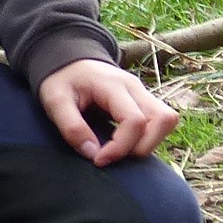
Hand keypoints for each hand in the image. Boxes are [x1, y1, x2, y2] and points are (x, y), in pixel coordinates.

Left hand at [39, 59, 179, 166]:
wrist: (69, 61)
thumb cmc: (62, 80)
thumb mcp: (55, 101)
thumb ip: (71, 127)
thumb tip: (93, 153)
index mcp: (113, 85)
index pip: (135, 120)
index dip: (121, 147)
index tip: (99, 160)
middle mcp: (135, 87)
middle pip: (163, 119)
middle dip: (143, 148)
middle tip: (114, 157)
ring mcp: (142, 93)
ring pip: (168, 120)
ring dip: (151, 143)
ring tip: (123, 152)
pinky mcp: (144, 101)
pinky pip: (161, 122)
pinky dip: (150, 138)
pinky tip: (126, 144)